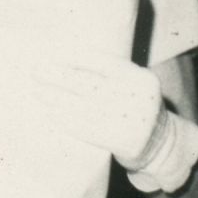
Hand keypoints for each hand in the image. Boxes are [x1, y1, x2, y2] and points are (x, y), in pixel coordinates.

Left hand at [34, 55, 197, 192]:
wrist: (161, 144)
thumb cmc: (137, 108)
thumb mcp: (134, 86)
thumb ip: (111, 75)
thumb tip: (65, 61)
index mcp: (142, 79)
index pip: (105, 63)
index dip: (77, 58)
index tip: (53, 53)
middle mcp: (138, 98)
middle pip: (90, 83)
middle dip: (59, 76)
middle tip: (36, 70)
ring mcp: (132, 121)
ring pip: (84, 107)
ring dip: (56, 98)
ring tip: (37, 91)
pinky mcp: (123, 141)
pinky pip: (87, 128)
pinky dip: (65, 119)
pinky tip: (50, 113)